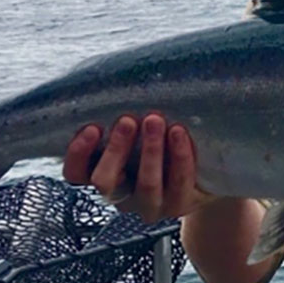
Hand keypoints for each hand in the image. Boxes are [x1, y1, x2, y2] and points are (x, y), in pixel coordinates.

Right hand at [63, 114, 216, 222]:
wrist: (207, 170)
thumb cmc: (164, 138)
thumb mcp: (140, 127)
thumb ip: (126, 112)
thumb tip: (118, 77)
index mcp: (105, 175)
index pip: (77, 173)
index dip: (78, 154)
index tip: (91, 127)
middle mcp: (123, 195)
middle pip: (106, 182)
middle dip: (115, 150)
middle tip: (127, 120)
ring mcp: (151, 205)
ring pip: (146, 185)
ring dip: (150, 151)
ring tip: (155, 120)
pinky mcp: (180, 205)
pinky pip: (179, 184)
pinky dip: (179, 157)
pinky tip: (179, 132)